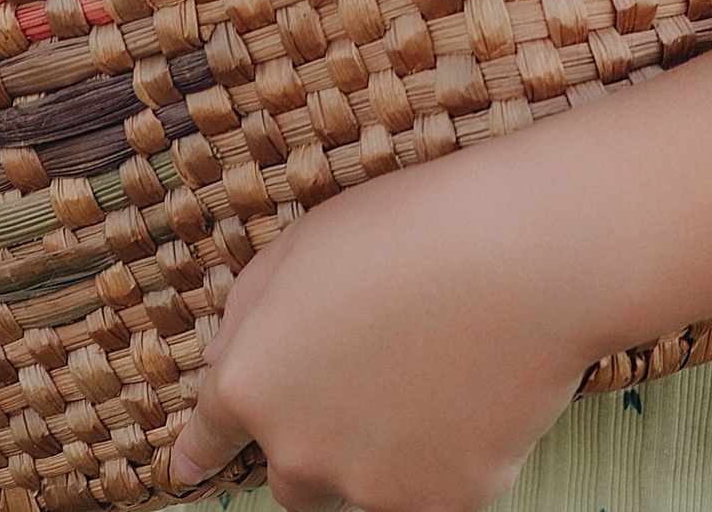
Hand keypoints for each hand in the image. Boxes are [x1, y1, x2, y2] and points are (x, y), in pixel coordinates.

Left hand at [166, 142, 603, 511]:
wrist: (524, 255)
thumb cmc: (415, 227)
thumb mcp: (306, 238)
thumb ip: (250, 305)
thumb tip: (222, 357)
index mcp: (256, 379)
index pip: (211, 429)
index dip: (198, 447)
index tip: (186, 466)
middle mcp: (300, 449)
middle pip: (290, 474)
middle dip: (314, 437)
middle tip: (370, 376)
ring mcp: (372, 487)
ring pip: (358, 488)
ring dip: (377, 452)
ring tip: (433, 371)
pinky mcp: (443, 504)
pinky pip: (431, 491)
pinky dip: (446, 456)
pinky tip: (475, 391)